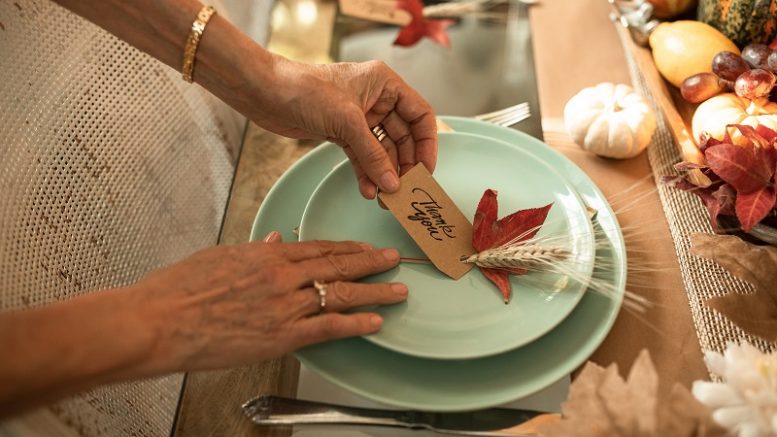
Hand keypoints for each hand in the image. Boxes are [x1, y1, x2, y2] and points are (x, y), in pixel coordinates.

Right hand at [138, 232, 405, 371]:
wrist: (157, 321)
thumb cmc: (178, 289)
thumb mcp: (218, 256)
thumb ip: (251, 249)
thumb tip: (271, 239)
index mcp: (265, 254)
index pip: (318, 247)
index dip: (347, 249)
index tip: (365, 248)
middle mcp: (281, 275)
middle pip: (337, 266)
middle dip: (370, 263)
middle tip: (394, 260)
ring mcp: (284, 305)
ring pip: (341, 294)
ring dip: (374, 292)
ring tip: (398, 290)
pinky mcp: (280, 335)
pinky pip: (328, 327)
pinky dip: (356, 324)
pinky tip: (376, 321)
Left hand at [250, 57, 437, 198]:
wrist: (265, 93)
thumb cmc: (304, 89)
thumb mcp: (346, 122)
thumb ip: (373, 155)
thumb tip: (393, 183)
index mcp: (385, 84)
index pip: (420, 115)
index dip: (427, 144)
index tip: (426, 171)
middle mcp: (376, 99)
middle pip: (404, 137)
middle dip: (404, 165)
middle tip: (404, 190)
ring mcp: (359, 117)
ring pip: (383, 150)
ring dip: (384, 174)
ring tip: (385, 197)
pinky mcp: (342, 132)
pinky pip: (363, 156)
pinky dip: (366, 173)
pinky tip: (368, 190)